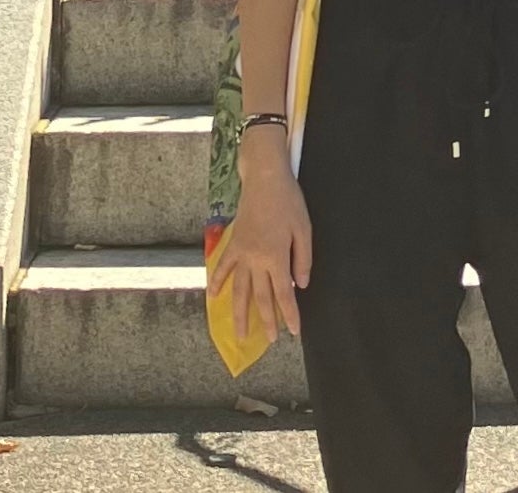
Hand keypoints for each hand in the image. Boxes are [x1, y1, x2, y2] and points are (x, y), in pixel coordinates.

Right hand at [210, 131, 312, 339]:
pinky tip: (213, 296)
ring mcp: (241, 253)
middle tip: (270, 341)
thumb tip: (301, 285)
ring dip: (239, 314)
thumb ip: (303, 259)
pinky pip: (223, 267)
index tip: (294, 332)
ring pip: (239, 291)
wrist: (264, 178)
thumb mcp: (304, 228)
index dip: (290, 315)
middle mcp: (256, 260)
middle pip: (261, 298)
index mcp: (276, 257)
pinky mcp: (232, 243)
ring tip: (240, 334)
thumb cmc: (288, 201)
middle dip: (267, 321)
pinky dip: (217, 282)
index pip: (284, 294)